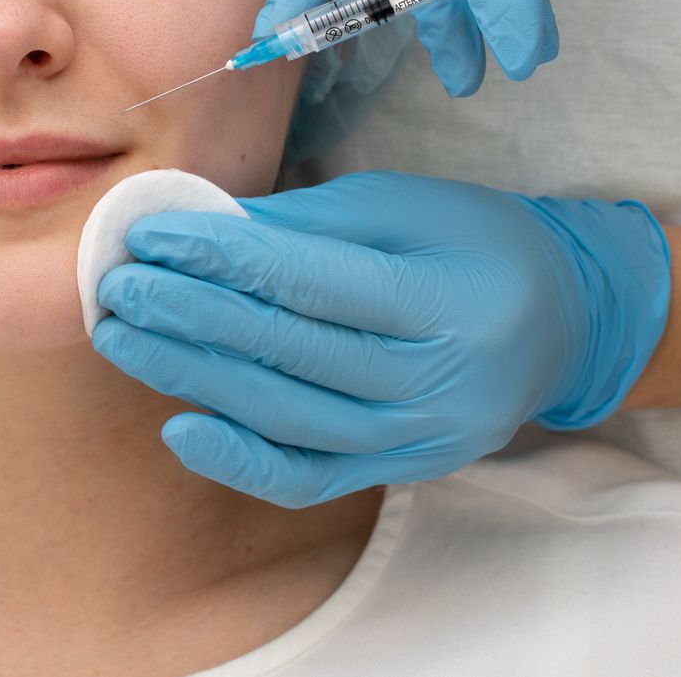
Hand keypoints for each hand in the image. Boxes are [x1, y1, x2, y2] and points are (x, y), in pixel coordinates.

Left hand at [89, 169, 671, 506]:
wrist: (564, 320)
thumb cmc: (476, 243)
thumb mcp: (404, 204)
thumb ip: (304, 222)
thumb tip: (202, 229)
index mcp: (442, 296)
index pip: (308, 282)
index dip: (218, 260)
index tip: (147, 237)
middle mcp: (434, 379)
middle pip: (288, 350)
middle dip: (188, 316)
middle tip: (115, 285)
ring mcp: (418, 435)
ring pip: (285, 415)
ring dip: (191, 376)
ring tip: (123, 338)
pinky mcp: (402, 468)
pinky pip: (309, 477)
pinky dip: (240, 457)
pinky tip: (180, 425)